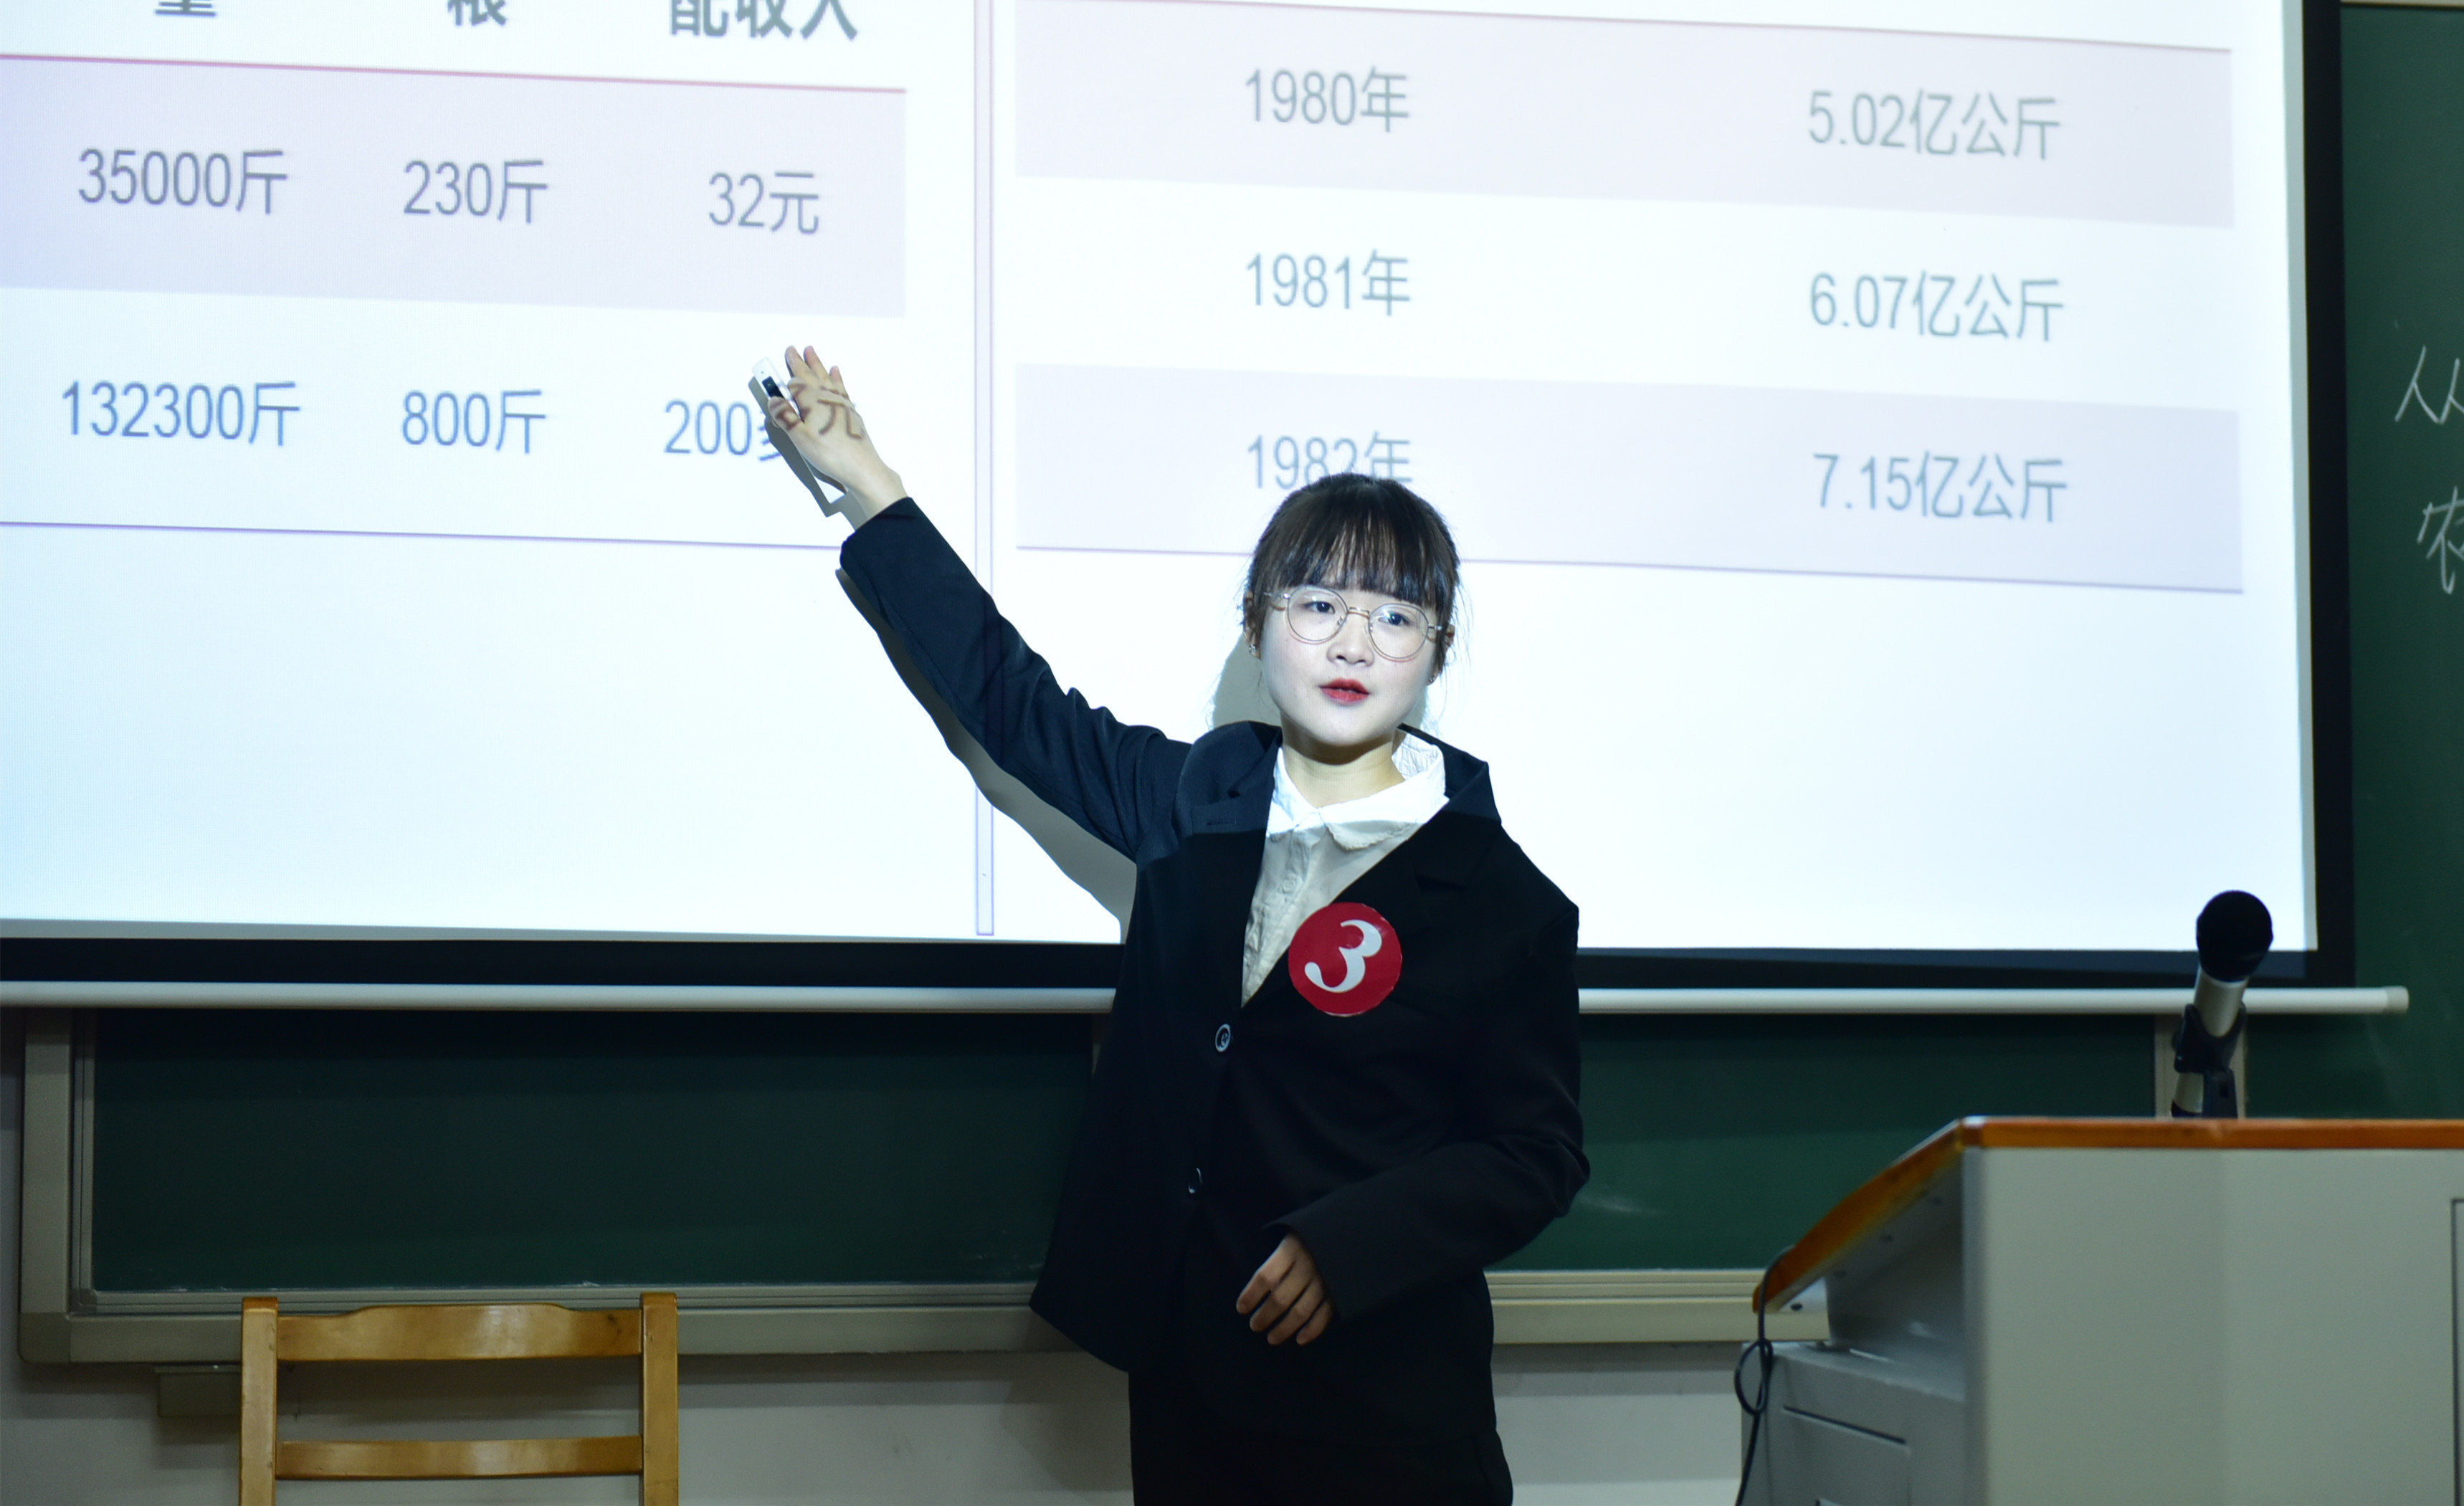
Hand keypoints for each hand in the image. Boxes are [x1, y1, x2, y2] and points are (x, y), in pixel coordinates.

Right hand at [764, 345, 905, 522]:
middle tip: (793, 349)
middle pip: (810, 375)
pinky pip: (841, 387)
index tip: (780, 363)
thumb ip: (785, 417)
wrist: (861, 466)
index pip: (795, 384)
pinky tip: (836, 372)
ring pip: (825, 377)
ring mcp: (840, 403)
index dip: (786, 374)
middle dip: (800, 362)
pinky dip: (836, 377)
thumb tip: (774, 399)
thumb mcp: (799, 438)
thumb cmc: (828, 453)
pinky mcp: (850, 412)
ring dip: (817, 364)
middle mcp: (826, 397)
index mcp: (811, 402)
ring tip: (811, 351)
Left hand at [1236, 1232, 1335, 1345]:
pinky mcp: (1339, 1291)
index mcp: (1291, 1249)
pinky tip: (1299, 1339)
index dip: (1251, 1295)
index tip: (1241, 1308)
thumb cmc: (1308, 1241)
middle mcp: (1308, 1265)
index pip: (1265, 1276)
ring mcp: (1325, 1280)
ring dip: (1284, 1328)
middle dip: (1265, 1316)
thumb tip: (1255, 1294)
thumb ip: (1276, 1263)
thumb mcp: (1290, 1240)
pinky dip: (1312, 1330)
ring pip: (1301, 1311)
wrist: (1347, 1233)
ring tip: (1271, 1338)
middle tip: (1254, 1326)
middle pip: (1281, 1298)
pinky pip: (1324, 1315)